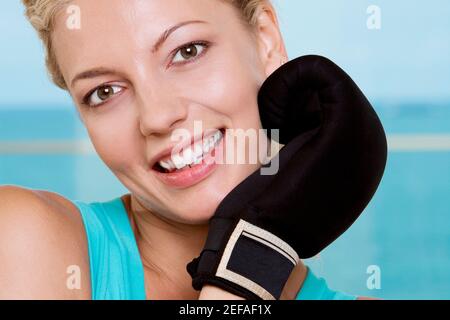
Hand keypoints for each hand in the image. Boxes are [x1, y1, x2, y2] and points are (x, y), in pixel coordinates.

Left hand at [187, 55, 387, 299]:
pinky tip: (269, 106)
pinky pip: (321, 72)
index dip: (298, 109)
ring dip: (291, 89)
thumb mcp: (301, 188)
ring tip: (270, 119)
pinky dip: (291, 78)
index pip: (334, 110)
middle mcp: (372, 146)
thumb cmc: (269, 214)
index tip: (275, 129)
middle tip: (271, 123)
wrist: (262, 239)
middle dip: (296, 98)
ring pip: (325, 79)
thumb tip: (301, 138)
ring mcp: (364, 135)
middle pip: (331, 93)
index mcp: (361, 161)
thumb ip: (312, 163)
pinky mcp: (347, 123)